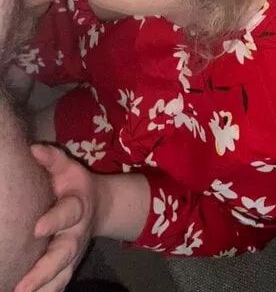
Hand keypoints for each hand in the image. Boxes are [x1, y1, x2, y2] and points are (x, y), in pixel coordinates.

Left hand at [15, 145, 97, 291]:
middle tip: (24, 284)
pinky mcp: (68, 266)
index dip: (54, 221)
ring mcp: (73, 254)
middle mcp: (76, 234)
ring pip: (61, 275)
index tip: (36, 229)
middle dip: (44, 269)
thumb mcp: (68, 168)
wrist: (100, 206)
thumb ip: (52, 159)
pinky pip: (59, 284)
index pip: (67, 213)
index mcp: (77, 206)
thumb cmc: (75, 184)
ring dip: (44, 287)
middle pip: (63, 254)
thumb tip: (33, 149)